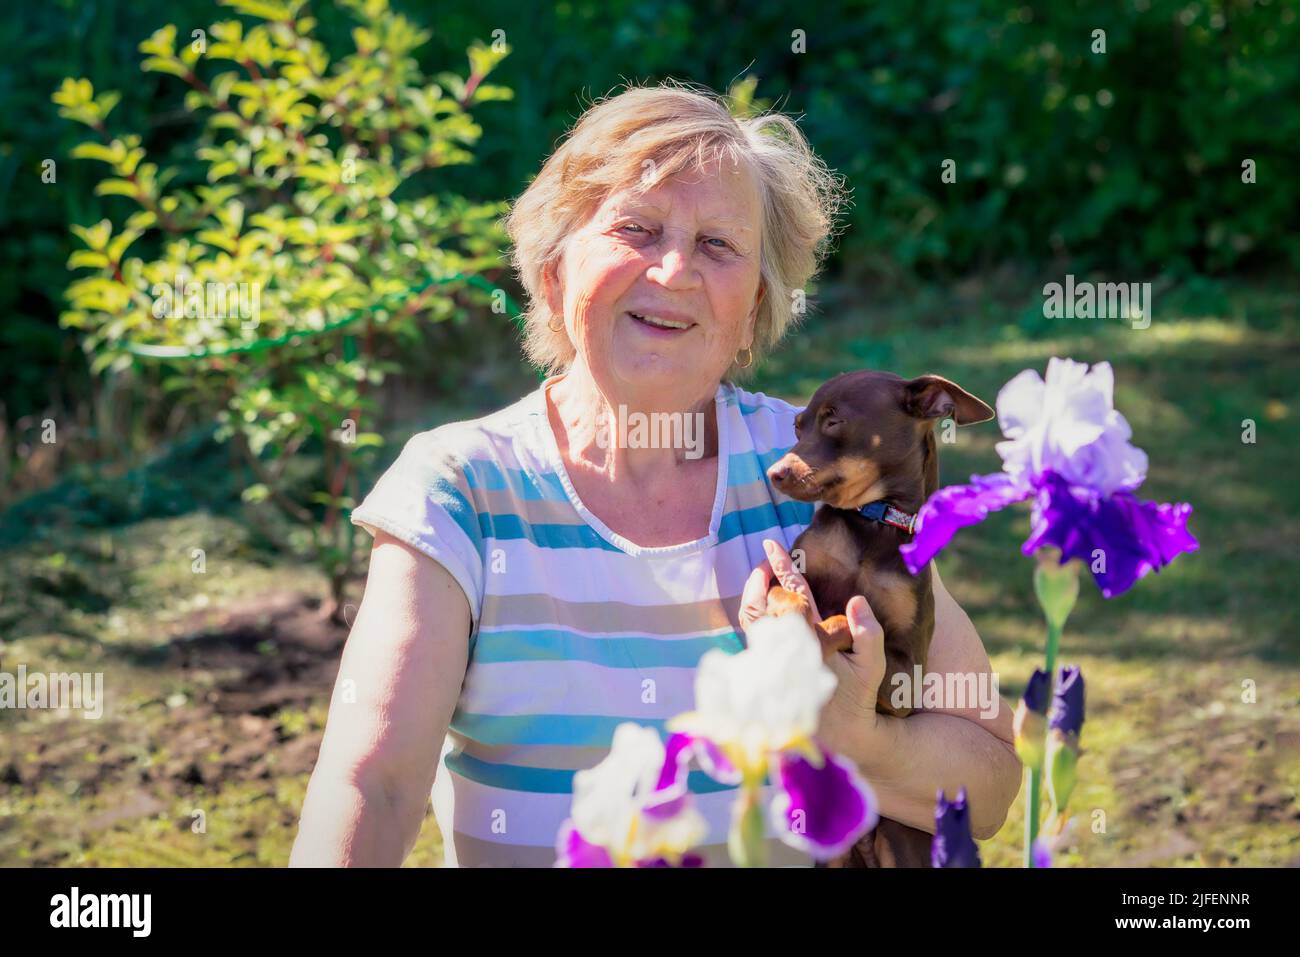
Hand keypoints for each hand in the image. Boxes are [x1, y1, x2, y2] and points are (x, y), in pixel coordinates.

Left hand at [739, 539, 888, 749]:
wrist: (843, 738)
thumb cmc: (858, 698)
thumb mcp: (873, 666)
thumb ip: (868, 633)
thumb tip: (856, 600)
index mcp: (811, 642)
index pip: (793, 596)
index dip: (782, 567)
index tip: (772, 545)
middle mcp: (785, 650)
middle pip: (758, 607)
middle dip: (758, 580)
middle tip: (764, 560)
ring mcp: (773, 663)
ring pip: (749, 622)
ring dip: (752, 597)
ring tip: (760, 579)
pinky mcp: (766, 674)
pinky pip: (751, 638)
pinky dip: (753, 618)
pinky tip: (762, 608)